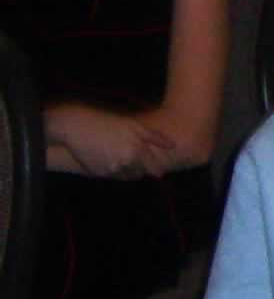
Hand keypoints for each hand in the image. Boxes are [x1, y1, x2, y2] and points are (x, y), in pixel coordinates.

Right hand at [48, 105, 172, 178]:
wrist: (76, 126)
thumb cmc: (107, 122)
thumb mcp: (132, 125)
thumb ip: (154, 137)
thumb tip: (173, 146)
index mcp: (137, 150)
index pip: (154, 169)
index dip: (157, 169)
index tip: (158, 169)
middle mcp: (126, 162)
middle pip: (141, 174)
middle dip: (141, 169)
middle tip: (134, 158)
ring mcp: (111, 169)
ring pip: (126, 176)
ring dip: (128, 171)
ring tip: (120, 156)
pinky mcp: (98, 173)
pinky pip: (112, 176)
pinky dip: (114, 171)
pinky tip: (108, 158)